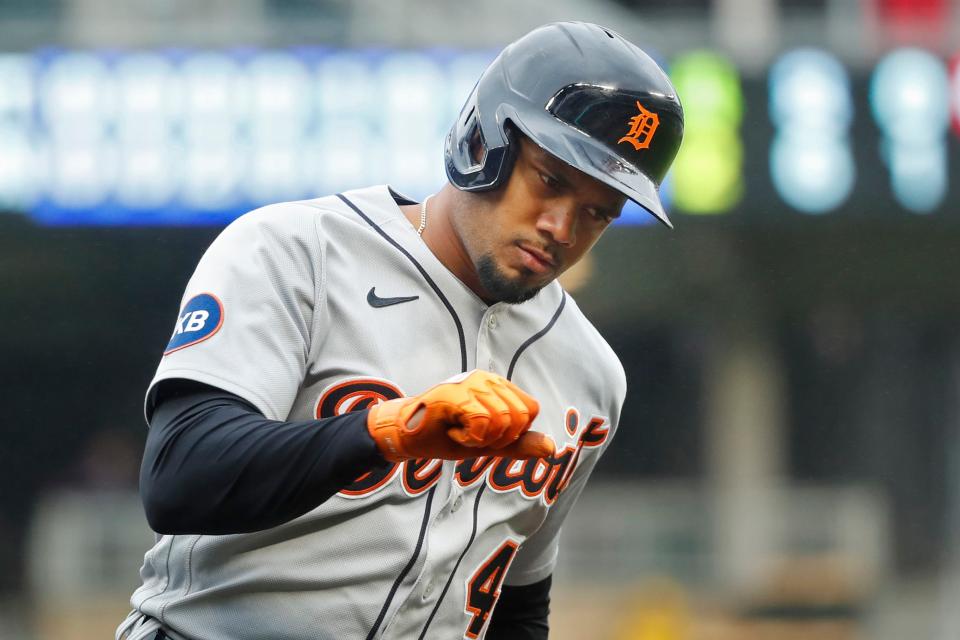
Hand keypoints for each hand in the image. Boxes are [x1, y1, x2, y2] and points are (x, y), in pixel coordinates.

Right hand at [366, 370, 554, 461]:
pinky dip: (469, 438)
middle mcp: (487, 378)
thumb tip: (551, 449)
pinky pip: (481, 423)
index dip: (513, 432)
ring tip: (460, 430)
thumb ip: (519, 444)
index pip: (530, 410)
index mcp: (498, 386)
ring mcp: (469, 383)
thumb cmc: (447, 436)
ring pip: (501, 421)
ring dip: (480, 438)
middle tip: (472, 434)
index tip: (486, 433)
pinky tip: (453, 430)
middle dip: (498, 437)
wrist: (408, 436)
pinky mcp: (454, 394)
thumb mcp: (489, 444)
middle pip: (518, 418)